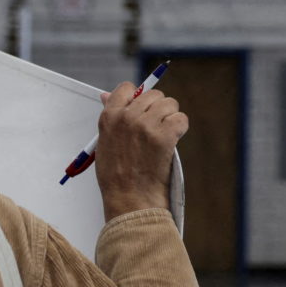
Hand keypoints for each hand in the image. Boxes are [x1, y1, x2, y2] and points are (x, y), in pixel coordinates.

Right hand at [94, 82, 186, 219]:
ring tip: (164, 135)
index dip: (137, 97)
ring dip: (170, 117)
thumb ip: (110, 117)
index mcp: (110, 116)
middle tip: (156, 127)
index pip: (126, 88)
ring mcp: (146, 125)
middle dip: (158, 108)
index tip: (142, 110)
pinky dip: (180, 128)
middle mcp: (128, 117)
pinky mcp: (164, 136)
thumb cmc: (116, 175)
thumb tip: (107, 95)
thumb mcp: (104, 142)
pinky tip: (173, 141)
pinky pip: (181, 119)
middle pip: (153, 94)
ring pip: (170, 104)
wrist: (130, 198)